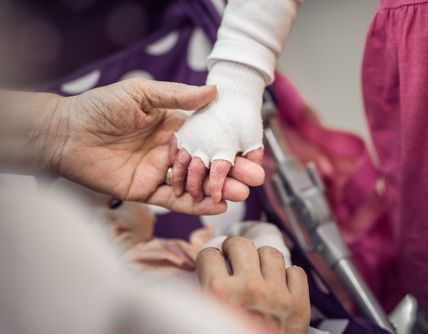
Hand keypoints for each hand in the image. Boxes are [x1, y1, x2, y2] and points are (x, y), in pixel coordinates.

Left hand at [49, 78, 263, 213]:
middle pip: (207, 164)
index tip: (252, 150)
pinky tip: (216, 205)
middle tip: (257, 177)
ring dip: (219, 189)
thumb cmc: (99, 107)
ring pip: (194, 184)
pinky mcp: (143, 191)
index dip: (230, 145)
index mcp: (171, 126)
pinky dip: (194, 205)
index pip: (208, 138)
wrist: (64, 133)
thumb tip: (214, 91)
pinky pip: (172, 201)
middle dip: (232, 170)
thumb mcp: (141, 93)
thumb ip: (177, 96)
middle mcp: (168, 150)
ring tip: (242, 193)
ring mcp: (157, 172)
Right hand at [196, 236, 309, 333]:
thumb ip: (207, 292)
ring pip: (270, 253)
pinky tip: (279, 287)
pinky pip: (295, 272)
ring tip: (257, 272)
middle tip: (233, 259)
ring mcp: (278, 295)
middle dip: (234, 250)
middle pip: (240, 245)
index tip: (213, 264)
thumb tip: (207, 264)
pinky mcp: (300, 304)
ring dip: (262, 261)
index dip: (210, 259)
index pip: (209, 254)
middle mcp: (250, 288)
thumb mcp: (210, 315)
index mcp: (220, 294)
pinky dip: (288, 277)